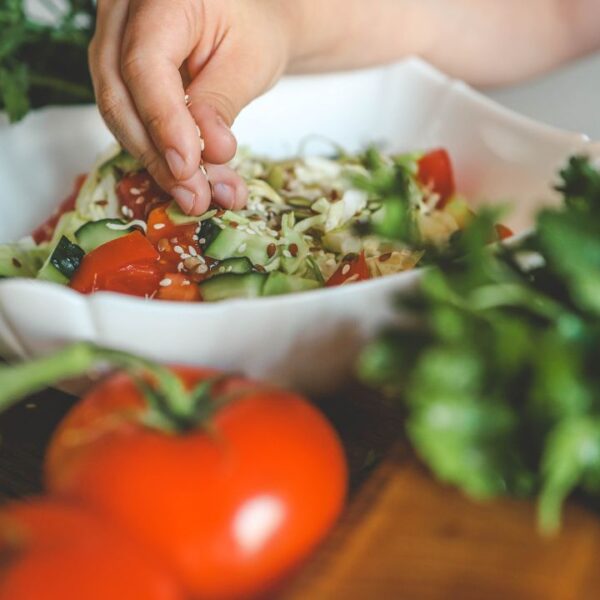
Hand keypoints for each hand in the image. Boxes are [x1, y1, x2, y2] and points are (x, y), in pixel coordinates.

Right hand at [89, 0, 291, 213]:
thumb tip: (208, 153)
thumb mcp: (250, 61)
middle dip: (158, 157)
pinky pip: (128, 119)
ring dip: (158, 164)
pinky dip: (158, 154)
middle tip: (195, 198)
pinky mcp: (118, 76)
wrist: (246, 22)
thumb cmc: (252, 29)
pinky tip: (188, 181)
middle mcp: (121, 16)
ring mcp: (112, 45)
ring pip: (118, 114)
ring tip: (199, 197)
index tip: (188, 168)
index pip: (144, 65)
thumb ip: (222, 103)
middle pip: (119, 95)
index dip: (164, 123)